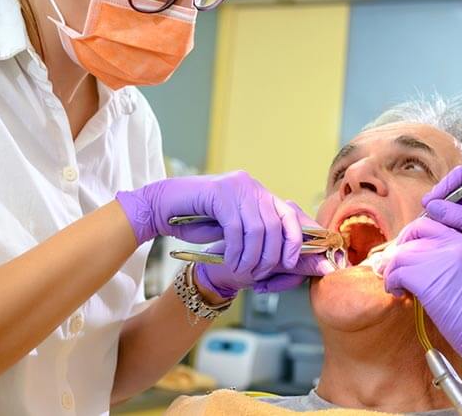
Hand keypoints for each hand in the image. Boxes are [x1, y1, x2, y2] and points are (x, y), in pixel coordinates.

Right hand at [196, 201, 335, 299]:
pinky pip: (237, 229)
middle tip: (260, 274)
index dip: (297, 240)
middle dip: (273, 255)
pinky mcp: (220, 193)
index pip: (291, 214)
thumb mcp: (235, 237)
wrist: (164, 207)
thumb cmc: (199, 223)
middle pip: (278, 225)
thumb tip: (297, 266)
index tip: (292, 263)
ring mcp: (237, 187)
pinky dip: (236, 251)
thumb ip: (262, 246)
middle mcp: (253, 187)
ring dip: (253, 257)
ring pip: (259, 229)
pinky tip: (230, 261)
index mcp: (260, 194)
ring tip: (243, 271)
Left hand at [382, 217, 461, 412]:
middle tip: (393, 269)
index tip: (405, 252)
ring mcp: (440, 261)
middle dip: (398, 251)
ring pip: (400, 254)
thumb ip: (447, 263)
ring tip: (398, 287)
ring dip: (392, 270)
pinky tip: (399, 294)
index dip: (411, 236)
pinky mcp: (427, 280)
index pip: (429, 224)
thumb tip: (416, 263)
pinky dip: (392, 283)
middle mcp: (453, 245)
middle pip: (412, 234)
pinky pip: (397, 273)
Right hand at [422, 166, 461, 322]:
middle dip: (443, 202)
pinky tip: (443, 231)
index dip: (444, 187)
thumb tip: (430, 207)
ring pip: (459, 205)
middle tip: (426, 214)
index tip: (429, 201)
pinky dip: (453, 224)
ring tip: (432, 224)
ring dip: (446, 214)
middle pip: (459, 190)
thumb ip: (456, 215)